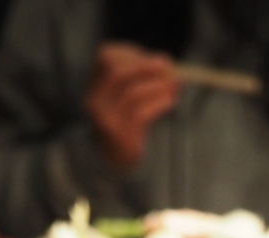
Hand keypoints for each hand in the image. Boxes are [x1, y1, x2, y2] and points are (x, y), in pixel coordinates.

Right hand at [84, 42, 179, 171]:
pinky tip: (170, 101)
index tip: (159, 61)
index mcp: (95, 80)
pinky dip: (158, 104)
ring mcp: (106, 118)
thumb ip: (144, 72)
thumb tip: (168, 65)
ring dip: (157, 87)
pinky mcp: (120, 135)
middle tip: (168, 67)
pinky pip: (140, 115)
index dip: (136, 55)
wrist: (117, 150)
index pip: (109, 58)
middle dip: (145, 67)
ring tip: (174, 86)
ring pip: (131, 94)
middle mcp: (95, 98)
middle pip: (116, 74)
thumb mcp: (130, 85)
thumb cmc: (127, 110)